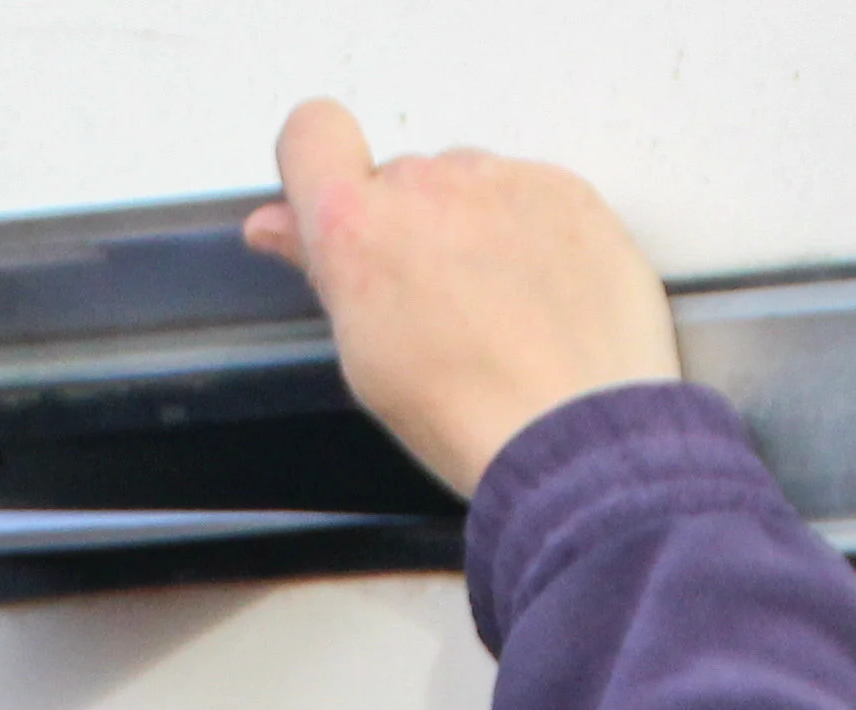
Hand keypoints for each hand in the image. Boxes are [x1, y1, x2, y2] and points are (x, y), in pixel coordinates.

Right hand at [242, 101, 679, 498]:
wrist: (572, 431)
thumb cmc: (468, 413)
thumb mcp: (364, 356)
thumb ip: (322, 268)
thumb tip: (283, 226)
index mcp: (357, 224)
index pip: (311, 133)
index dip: (316, 167)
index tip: (332, 202)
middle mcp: (428, 185)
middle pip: (400, 178)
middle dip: (409, 227)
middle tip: (433, 305)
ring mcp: (503, 182)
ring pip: (469, 185)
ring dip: (474, 229)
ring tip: (498, 312)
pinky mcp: (567, 191)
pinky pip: (533, 195)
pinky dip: (533, 235)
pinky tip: (541, 300)